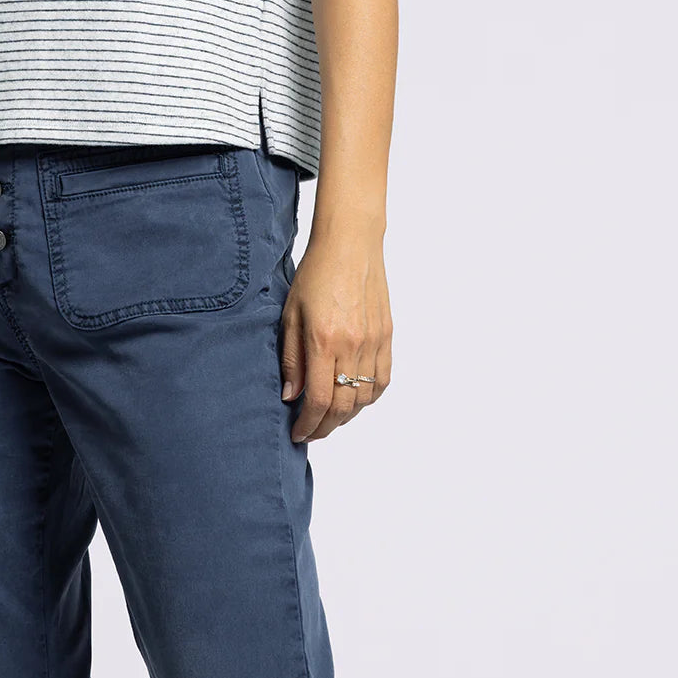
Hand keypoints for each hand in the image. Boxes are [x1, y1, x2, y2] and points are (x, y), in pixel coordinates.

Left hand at [279, 231, 392, 442]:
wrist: (350, 244)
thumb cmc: (315, 273)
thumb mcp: (290, 314)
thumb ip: (291, 358)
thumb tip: (291, 396)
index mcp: (323, 341)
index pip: (318, 400)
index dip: (308, 424)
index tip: (298, 433)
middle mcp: (351, 345)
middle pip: (343, 406)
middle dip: (324, 427)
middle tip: (311, 432)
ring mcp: (373, 341)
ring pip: (364, 398)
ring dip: (346, 416)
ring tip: (330, 418)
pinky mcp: (387, 335)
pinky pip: (382, 379)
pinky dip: (369, 398)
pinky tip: (355, 400)